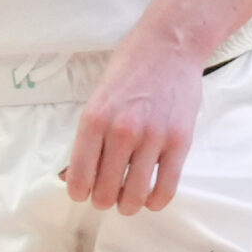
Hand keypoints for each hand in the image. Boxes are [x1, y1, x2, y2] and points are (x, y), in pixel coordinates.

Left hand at [65, 35, 203, 213]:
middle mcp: (121, 131)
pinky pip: (166, 188)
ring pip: (135, 194)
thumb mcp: (98, 97)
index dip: (79, 192)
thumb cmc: (129, 69)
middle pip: (106, 190)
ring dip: (129, 205)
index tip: (83, 194)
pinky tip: (151, 198)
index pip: (80, 175)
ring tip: (129, 200)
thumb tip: (72, 175)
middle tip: (108, 195)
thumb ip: (87, 137)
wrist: (169, 45)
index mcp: (94, 119)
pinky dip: (156, 201)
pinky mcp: (180, 142)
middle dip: (104, 200)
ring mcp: (153, 137)